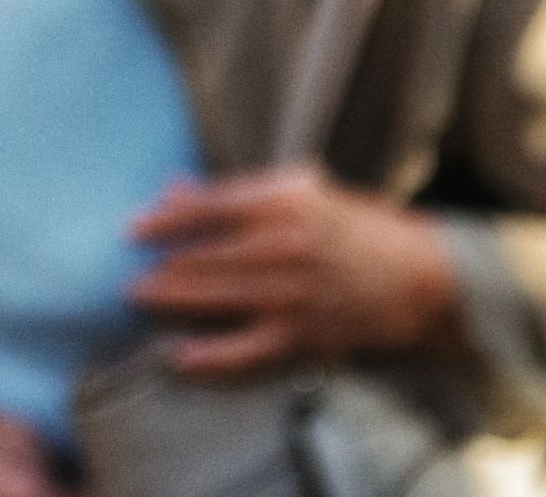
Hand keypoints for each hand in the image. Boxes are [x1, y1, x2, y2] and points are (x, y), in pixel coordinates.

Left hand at [130, 166, 462, 378]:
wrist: (418, 274)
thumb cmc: (352, 226)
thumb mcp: (300, 192)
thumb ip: (236, 192)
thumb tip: (174, 189)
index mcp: (284, 201)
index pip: (209, 207)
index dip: (165, 219)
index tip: (132, 230)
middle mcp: (286, 244)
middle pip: (208, 254)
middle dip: (163, 265)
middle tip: (127, 274)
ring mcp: (294, 291)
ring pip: (220, 296)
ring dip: (174, 298)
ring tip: (139, 297)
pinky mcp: (306, 331)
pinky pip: (249, 348)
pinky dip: (212, 355)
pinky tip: (180, 356)